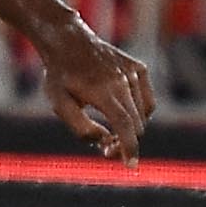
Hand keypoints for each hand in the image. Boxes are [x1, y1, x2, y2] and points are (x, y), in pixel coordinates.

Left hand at [38, 24, 152, 160]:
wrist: (68, 40)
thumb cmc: (60, 75)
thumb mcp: (58, 104)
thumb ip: (80, 128)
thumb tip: (104, 140)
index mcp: (102, 91)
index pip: (125, 126)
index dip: (130, 148)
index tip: (131, 165)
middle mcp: (122, 80)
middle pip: (135, 124)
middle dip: (124, 142)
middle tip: (106, 147)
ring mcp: (133, 73)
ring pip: (143, 114)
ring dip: (130, 127)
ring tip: (110, 128)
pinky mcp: (139, 68)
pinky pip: (147, 100)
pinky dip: (140, 112)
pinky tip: (122, 112)